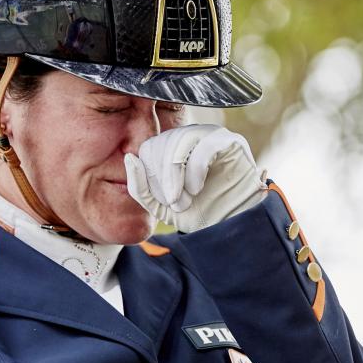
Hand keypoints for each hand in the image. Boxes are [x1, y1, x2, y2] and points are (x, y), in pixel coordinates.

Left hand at [124, 125, 267, 232]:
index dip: (150, 175)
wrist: (233, 226)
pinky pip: (205, 145)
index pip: (149, 147)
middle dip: (163, 178)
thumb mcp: (161, 206)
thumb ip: (140, 187)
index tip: (163, 201)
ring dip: (176, 174)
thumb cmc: (200, 214)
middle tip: (174, 203)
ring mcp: (211, 136)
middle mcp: (191, 137)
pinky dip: (195, 170)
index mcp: (172, 148)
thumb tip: (129, 158)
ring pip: (180, 140)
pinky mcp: (231, 141)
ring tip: (183, 199)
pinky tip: (197, 188)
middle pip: (162, 142)